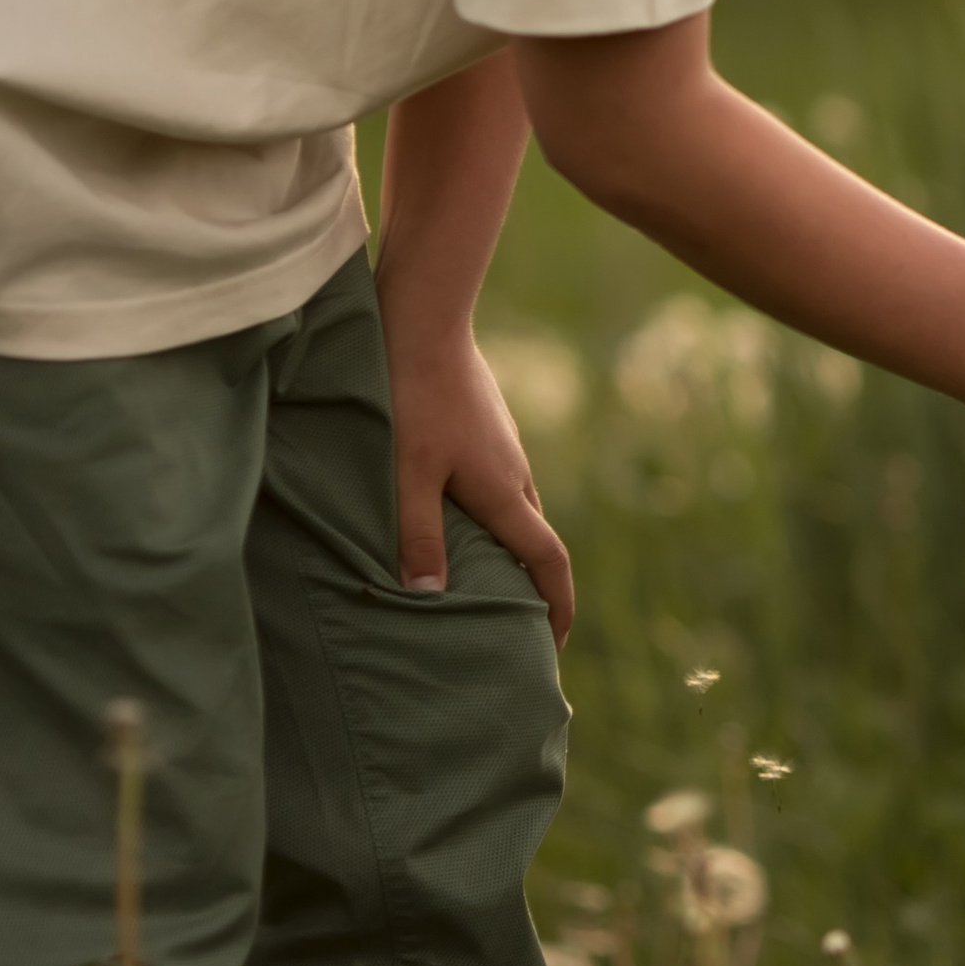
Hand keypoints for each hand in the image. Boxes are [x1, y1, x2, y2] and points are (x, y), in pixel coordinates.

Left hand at [388, 325, 575, 647]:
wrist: (425, 319)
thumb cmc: (412, 396)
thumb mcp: (407, 473)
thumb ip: (417, 536)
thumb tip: (431, 598)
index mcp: (504, 490)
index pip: (547, 559)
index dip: (558, 605)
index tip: (555, 646)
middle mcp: (515, 472)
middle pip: (535, 540)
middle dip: (533, 587)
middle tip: (512, 627)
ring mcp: (503, 448)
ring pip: (517, 512)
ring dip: (509, 551)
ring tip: (479, 583)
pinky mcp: (487, 430)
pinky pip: (500, 487)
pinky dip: (491, 520)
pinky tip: (455, 520)